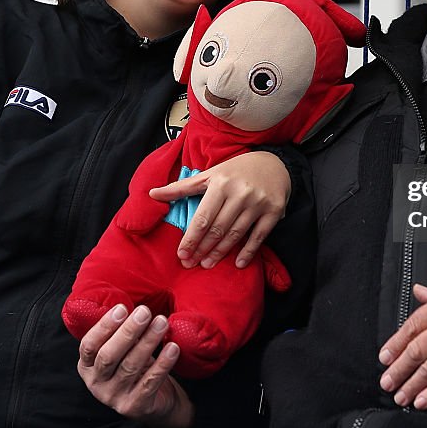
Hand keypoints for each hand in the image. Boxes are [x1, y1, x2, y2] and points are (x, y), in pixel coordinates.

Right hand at [77, 304, 193, 427]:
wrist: (155, 402)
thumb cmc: (136, 367)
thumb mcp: (122, 350)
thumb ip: (121, 333)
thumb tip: (134, 305)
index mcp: (87, 366)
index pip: (88, 346)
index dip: (104, 326)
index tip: (122, 308)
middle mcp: (96, 384)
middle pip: (109, 356)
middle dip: (127, 331)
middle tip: (145, 312)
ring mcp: (114, 398)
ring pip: (131, 366)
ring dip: (148, 342)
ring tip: (162, 322)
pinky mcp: (135, 407)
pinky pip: (150, 382)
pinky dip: (162, 363)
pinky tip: (173, 348)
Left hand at [149, 150, 289, 268]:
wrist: (273, 163)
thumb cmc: (236, 171)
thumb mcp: (210, 174)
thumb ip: (181, 187)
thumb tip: (152, 193)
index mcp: (221, 183)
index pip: (202, 217)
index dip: (191, 238)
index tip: (181, 254)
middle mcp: (240, 193)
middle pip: (217, 228)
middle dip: (202, 248)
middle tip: (190, 264)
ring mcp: (258, 203)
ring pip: (236, 234)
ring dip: (220, 252)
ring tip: (207, 264)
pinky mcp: (274, 211)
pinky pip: (259, 236)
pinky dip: (248, 251)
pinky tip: (238, 263)